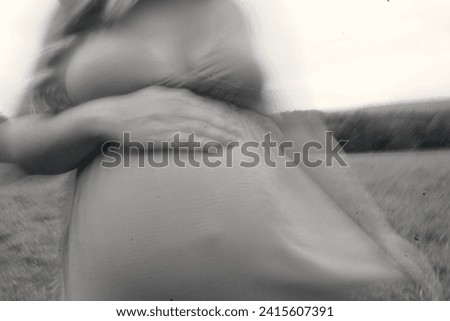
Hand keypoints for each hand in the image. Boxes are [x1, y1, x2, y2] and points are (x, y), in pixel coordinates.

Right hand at [90, 86, 281, 148]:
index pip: (206, 106)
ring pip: (201, 127)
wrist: (104, 118)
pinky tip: (216, 147)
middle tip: (243, 135)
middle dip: (228, 126)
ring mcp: (167, 120)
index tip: (236, 123)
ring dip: (220, 135)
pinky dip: (204, 143)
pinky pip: (187, 139)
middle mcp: (174, 105)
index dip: (223, 116)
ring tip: (235, 142)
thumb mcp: (154, 99)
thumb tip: (191, 109)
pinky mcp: (160, 134)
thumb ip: (174, 103)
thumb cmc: (130, 112)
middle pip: (208, 116)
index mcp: (174, 96)